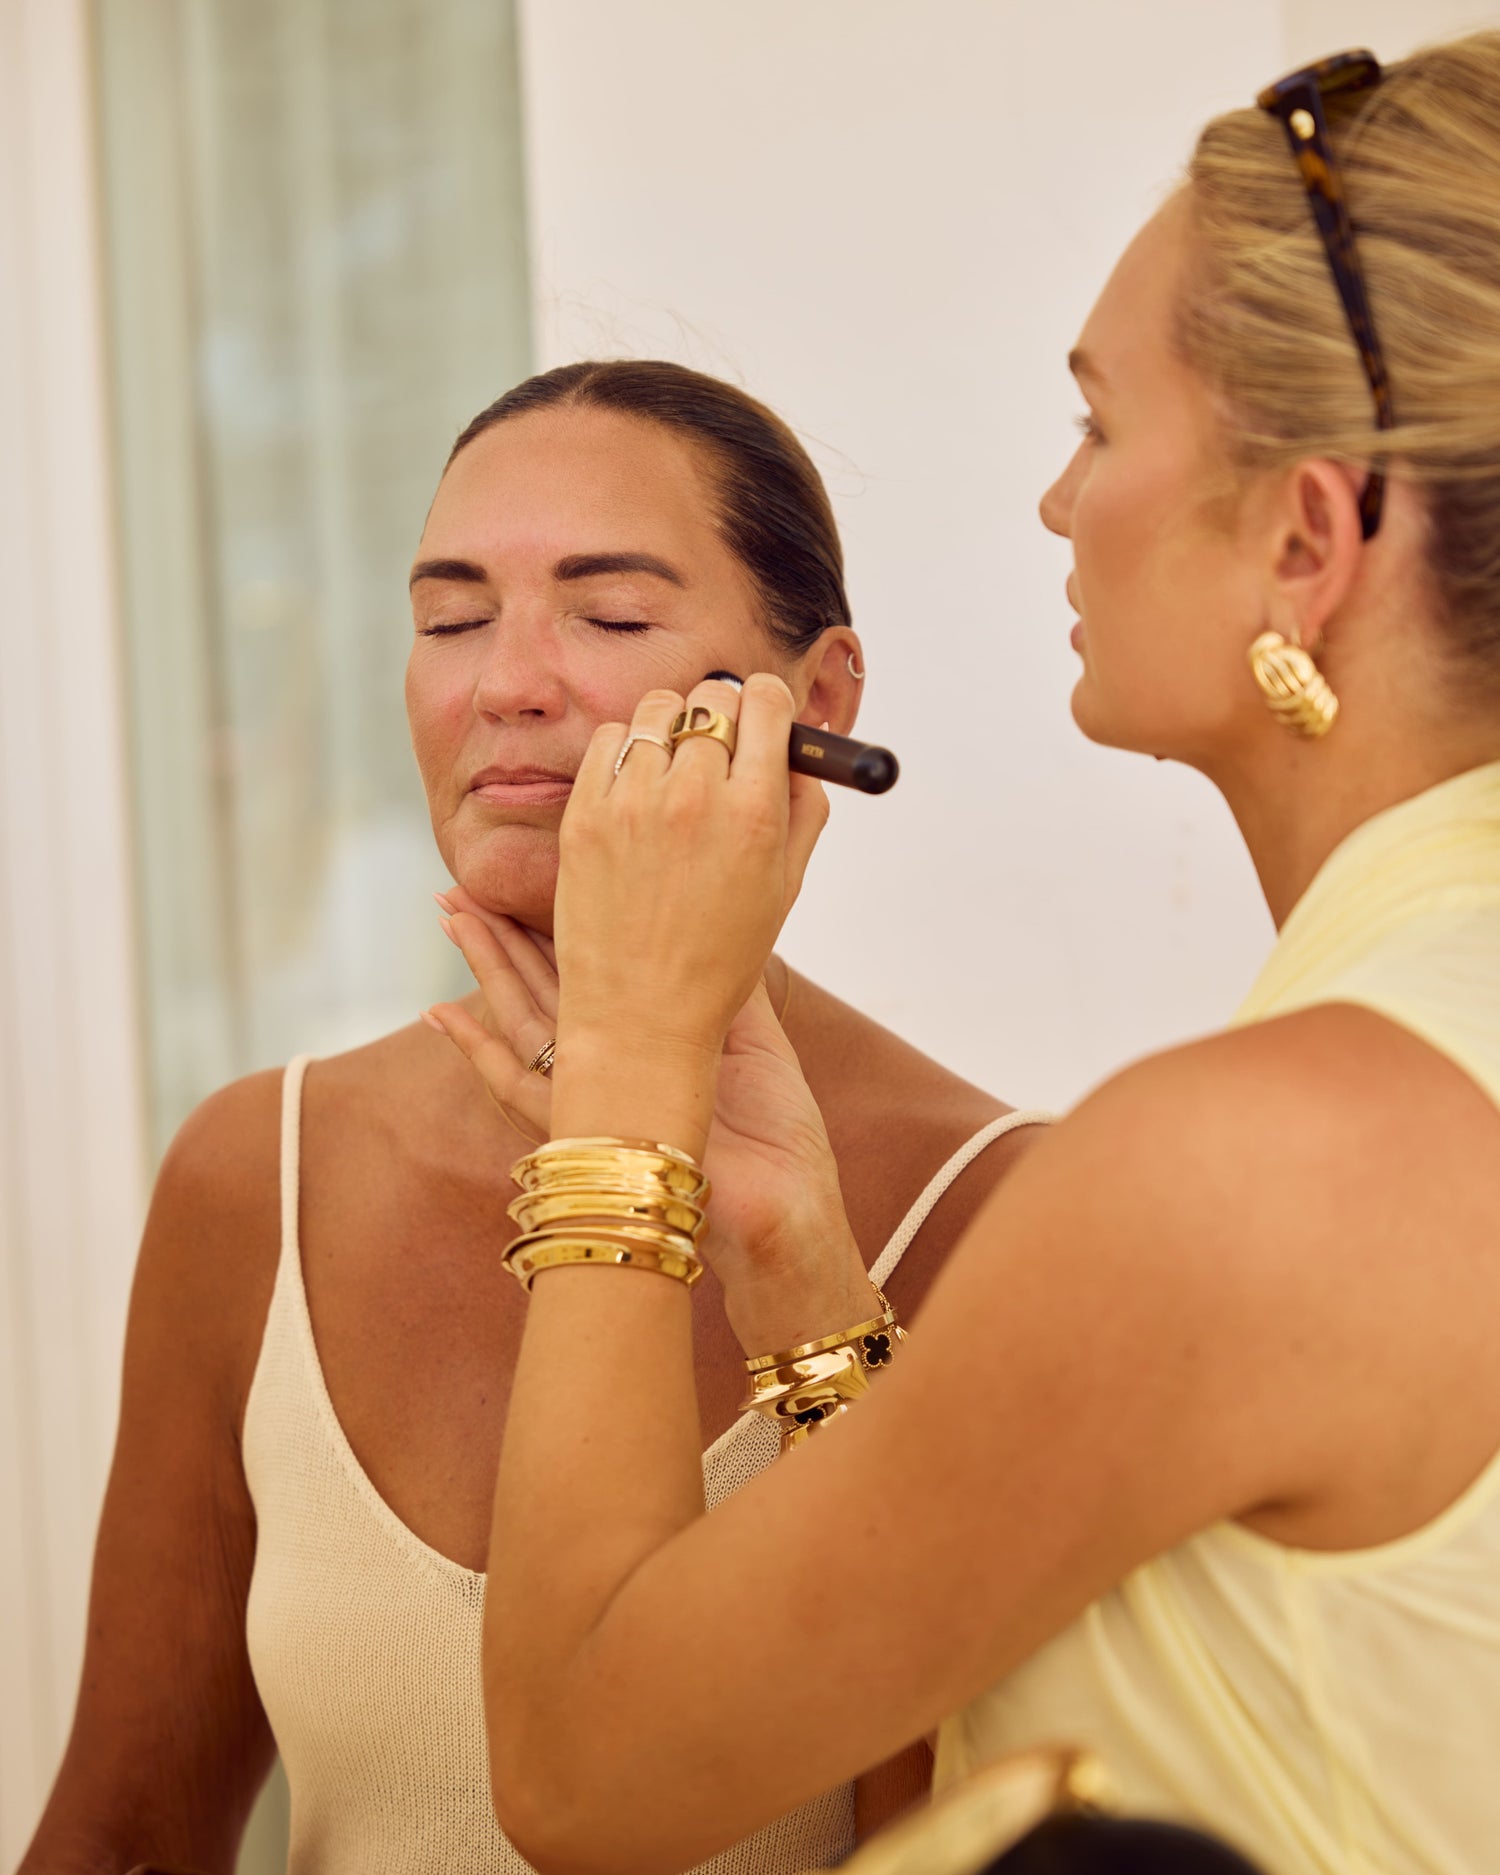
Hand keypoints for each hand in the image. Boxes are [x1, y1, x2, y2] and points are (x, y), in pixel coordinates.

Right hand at [427, 894, 872, 1350]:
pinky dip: (477, 1051)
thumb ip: (727, 983)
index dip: (556, 925)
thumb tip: (723, 918)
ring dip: (483, 969)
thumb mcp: (755, 1039)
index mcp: (648, 1041)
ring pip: (521, 1020)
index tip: (531, 877)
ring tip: (449, 919)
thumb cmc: (778, 1138)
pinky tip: (441, 1015)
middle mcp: (612, 1064)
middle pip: (541, 987)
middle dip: (501, 938)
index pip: (591, 970)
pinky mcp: (584, 1130)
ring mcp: (593, 1097)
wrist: (787, 1212)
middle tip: (459, 890)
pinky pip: (516, 1086)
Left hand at [554, 674, 828, 1063]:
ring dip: (673, 727)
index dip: (770, 704)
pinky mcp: (584, 815)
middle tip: (720, 748)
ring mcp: (632, 803)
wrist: (641, 1017)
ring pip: (658, 709)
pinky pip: (607, 739)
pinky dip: (626, 749)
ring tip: (673, 771)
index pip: (767, 701)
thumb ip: (803, 810)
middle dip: (724, 714)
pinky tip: (635, 788)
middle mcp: (693, 796)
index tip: (764, 717)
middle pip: (713, 697)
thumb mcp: (784, 887)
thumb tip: (799, 753)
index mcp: (754, 812)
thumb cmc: (720, 959)